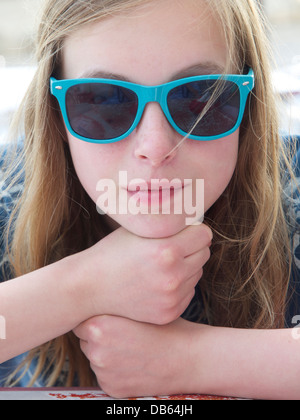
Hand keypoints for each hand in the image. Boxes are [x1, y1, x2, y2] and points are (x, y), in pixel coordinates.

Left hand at [73, 315, 199, 397]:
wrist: (188, 358)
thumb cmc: (166, 328)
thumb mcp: (137, 308)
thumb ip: (112, 306)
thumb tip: (94, 302)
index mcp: (100, 325)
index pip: (79, 319)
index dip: (94, 316)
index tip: (108, 315)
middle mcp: (96, 350)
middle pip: (85, 338)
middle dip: (99, 334)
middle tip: (123, 331)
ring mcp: (103, 372)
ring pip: (94, 356)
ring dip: (105, 352)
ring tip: (132, 346)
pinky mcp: (111, 388)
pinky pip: (104, 374)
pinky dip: (114, 370)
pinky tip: (134, 361)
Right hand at [83, 224, 211, 324]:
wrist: (89, 288)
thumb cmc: (112, 252)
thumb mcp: (139, 230)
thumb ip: (170, 225)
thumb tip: (201, 229)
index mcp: (167, 250)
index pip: (205, 235)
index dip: (193, 231)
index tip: (181, 232)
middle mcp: (173, 275)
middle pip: (204, 254)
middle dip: (191, 248)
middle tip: (169, 249)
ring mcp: (172, 297)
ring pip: (197, 274)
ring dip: (185, 268)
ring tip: (159, 267)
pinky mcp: (169, 313)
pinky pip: (188, 292)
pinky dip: (178, 286)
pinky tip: (156, 284)